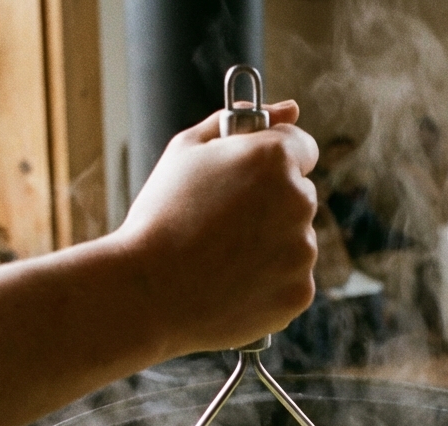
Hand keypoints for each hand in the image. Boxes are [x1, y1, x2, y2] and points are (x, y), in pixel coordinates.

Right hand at [117, 101, 319, 352]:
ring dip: (270, 246)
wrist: (145, 292)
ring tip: (220, 258)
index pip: (302, 148)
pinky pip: (292, 280)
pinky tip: (231, 285)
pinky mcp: (299, 293)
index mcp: (275, 158)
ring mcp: (303, 251)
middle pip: (298, 196)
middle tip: (221, 224)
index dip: (272, 162)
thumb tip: (290, 109)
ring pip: (296, 240)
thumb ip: (240, 120)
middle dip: (270, 205)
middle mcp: (299, 200)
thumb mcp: (187, 151)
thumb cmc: (161, 215)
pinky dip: (269, 284)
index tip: (249, 180)